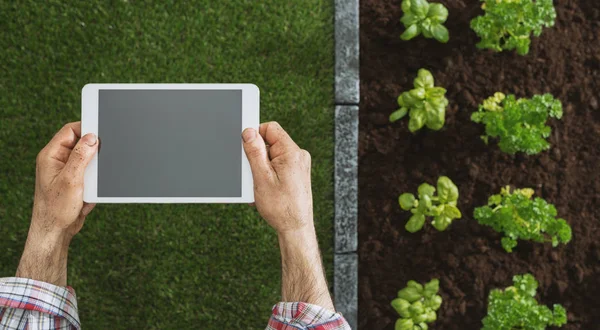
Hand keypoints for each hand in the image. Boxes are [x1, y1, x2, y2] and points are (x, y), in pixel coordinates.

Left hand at [16, 122, 97, 285]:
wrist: (55, 231)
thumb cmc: (56, 208)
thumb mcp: (71, 179)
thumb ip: (82, 156)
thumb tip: (92, 138)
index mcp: (51, 156)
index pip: (70, 131)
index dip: (86, 129)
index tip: (101, 131)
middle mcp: (58, 161)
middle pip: (81, 145)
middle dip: (93, 156)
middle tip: (95, 167)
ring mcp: (66, 172)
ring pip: (89, 161)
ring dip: (93, 174)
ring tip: (87, 187)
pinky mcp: (75, 182)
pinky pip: (90, 176)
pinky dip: (93, 184)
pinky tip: (86, 196)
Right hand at [242, 122, 312, 233]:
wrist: (295, 228)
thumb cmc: (281, 207)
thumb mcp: (261, 177)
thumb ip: (255, 152)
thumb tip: (249, 132)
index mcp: (291, 152)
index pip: (270, 128)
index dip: (255, 136)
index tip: (246, 150)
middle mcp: (298, 156)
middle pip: (270, 143)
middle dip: (257, 157)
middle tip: (254, 175)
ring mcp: (299, 165)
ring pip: (272, 156)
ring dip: (261, 169)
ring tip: (261, 187)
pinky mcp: (297, 174)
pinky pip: (277, 166)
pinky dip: (268, 175)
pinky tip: (266, 190)